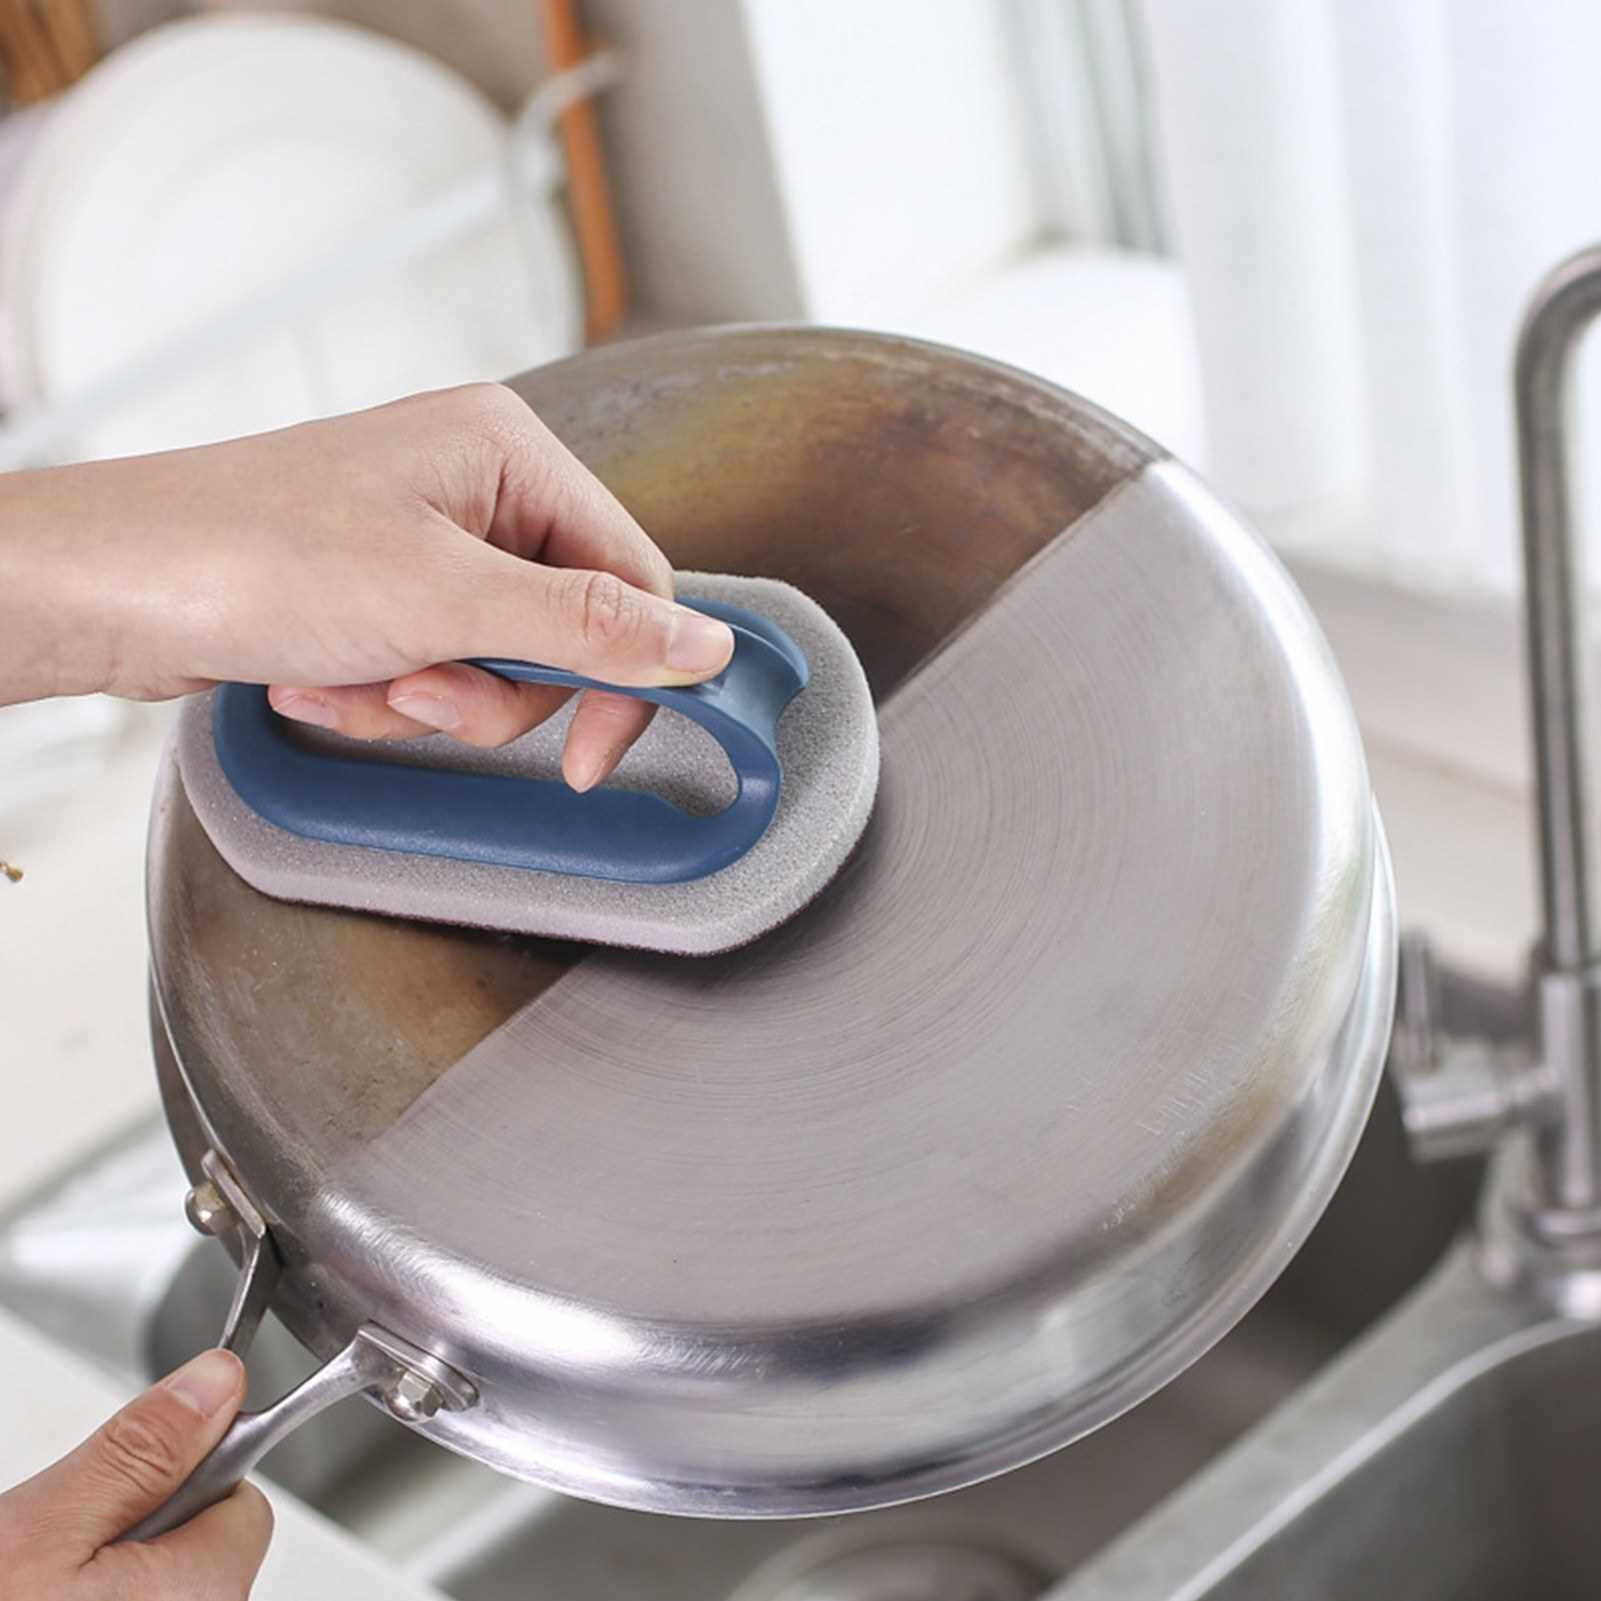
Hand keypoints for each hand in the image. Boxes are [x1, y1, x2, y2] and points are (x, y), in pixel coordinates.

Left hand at [0, 383, 734, 790]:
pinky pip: (432, 668)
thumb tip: (709, 647)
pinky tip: (316, 681)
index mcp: (510, 451)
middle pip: (563, 632)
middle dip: (490, 690)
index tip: (589, 756)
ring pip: (496, 665)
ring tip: (352, 680)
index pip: (632, 578)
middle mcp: (477, 485)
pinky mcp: (381, 587)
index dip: (623, 677)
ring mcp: (426, 538)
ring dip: (428, 701)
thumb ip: (591, 630)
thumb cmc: (253, 557)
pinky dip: (382, 696)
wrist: (103, 588)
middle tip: (423, 691)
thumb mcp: (448, 602)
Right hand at [0, 1350, 270, 1599]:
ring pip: (155, 1592)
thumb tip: (217, 1382)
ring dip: (108, 1581)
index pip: (243, 1503)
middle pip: (197, 1554)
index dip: (183, 1480)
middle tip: (55, 1555)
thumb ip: (141, 1452)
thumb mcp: (44, 1529)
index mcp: (200, 1593)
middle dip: (138, 1536)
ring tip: (32, 1591)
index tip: (123, 1485)